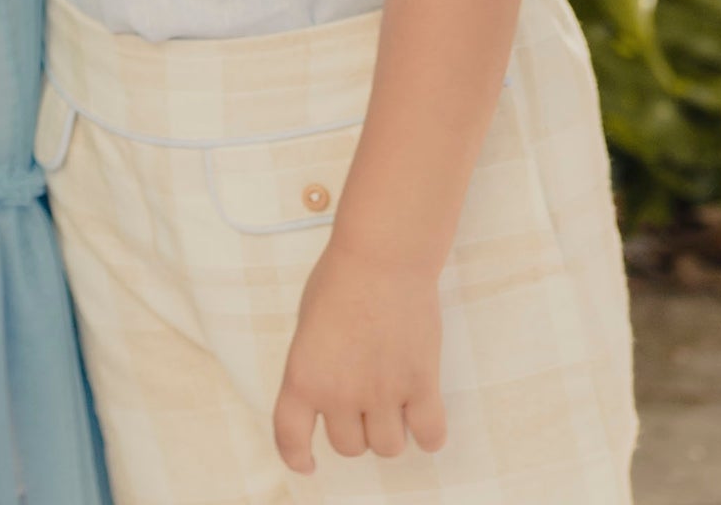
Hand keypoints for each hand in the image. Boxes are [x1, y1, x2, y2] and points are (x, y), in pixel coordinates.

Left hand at [272, 242, 446, 473]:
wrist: (380, 257)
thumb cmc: (340, 282)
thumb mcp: (307, 327)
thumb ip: (315, 369)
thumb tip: (330, 402)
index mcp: (302, 376)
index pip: (291, 437)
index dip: (297, 457)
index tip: (306, 465)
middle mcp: (340, 392)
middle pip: (349, 446)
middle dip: (355, 432)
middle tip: (363, 405)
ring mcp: (382, 392)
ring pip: (387, 447)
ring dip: (389, 433)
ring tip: (393, 407)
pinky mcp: (421, 384)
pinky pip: (430, 435)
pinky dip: (428, 435)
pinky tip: (423, 419)